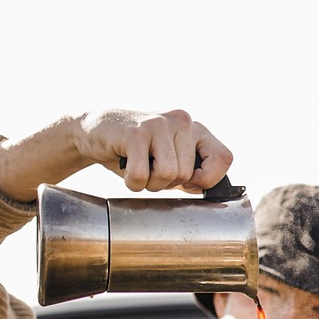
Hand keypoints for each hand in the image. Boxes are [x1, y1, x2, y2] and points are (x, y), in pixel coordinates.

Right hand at [0, 108, 232, 202]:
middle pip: (187, 176)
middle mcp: (182, 121)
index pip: (224, 159)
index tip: (186, 183)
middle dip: (165, 184)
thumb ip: (191, 172)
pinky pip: (142, 176)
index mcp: (195, 128)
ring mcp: (159, 124)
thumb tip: (212, 197)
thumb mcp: (169, 158)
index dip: (207, 180)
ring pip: (167, 176)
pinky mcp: (136, 132)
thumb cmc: (136, 152)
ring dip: (148, 184)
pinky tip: (124, 166)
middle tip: (148, 169)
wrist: (94, 131)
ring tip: (138, 167)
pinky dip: (132, 182)